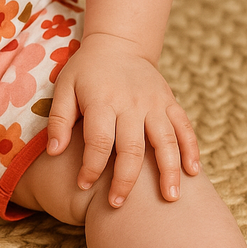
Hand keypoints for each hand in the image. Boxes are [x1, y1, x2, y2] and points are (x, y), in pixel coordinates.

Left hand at [46, 33, 199, 206]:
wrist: (118, 43)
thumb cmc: (86, 71)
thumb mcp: (64, 87)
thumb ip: (59, 119)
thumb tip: (53, 152)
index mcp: (102, 100)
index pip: (98, 141)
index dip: (91, 167)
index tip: (83, 185)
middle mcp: (131, 102)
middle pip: (133, 147)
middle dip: (125, 180)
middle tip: (118, 204)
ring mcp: (154, 102)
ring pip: (166, 140)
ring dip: (169, 170)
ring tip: (170, 198)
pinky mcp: (170, 101)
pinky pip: (184, 127)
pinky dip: (191, 150)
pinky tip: (193, 173)